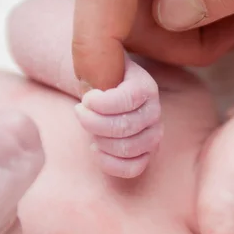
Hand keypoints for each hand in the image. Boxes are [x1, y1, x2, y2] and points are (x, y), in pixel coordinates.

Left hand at [75, 58, 161, 178]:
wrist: (108, 89)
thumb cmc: (101, 79)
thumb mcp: (100, 65)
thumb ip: (96, 65)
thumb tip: (91, 87)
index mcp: (146, 87)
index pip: (127, 100)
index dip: (101, 104)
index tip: (85, 100)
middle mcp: (154, 111)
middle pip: (125, 127)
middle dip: (93, 123)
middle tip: (79, 112)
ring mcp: (153, 134)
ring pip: (129, 148)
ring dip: (101, 142)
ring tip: (90, 131)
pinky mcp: (147, 153)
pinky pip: (134, 168)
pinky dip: (110, 163)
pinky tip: (95, 149)